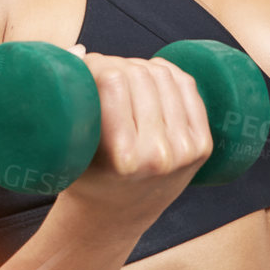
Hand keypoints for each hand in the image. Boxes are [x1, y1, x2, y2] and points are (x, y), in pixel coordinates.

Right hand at [56, 43, 214, 230]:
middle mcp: (159, 155)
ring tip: (121, 76)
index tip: (83, 68)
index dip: (94, 64)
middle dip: (114, 64)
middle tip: (99, 72)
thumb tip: (78, 51)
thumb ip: (70, 100)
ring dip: (139, 66)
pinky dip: (168, 72)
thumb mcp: (68, 149)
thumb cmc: (83, 179)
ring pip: (163, 75)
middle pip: (138, 75)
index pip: (113, 80)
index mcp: (122, 158)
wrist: (115, 218)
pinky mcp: (201, 146)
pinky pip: (187, 86)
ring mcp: (185, 150)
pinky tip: (152, 73)